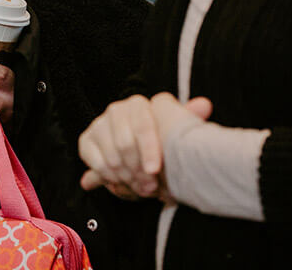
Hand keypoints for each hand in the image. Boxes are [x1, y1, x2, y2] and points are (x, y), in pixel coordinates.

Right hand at [79, 93, 213, 199]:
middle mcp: (116, 110)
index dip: (148, 148)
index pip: (141, 124)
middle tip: (151, 187)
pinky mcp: (87, 140)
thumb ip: (187, 118)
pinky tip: (122, 183)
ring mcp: (99, 124)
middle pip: (124, 143)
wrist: (143, 157)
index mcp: (138, 105)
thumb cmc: (163, 144)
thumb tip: (205, 104)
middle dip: (138, 170)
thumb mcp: (176, 132)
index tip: (155, 170)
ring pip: (111, 155)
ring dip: (127, 177)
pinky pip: (95, 161)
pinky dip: (109, 176)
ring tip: (141, 189)